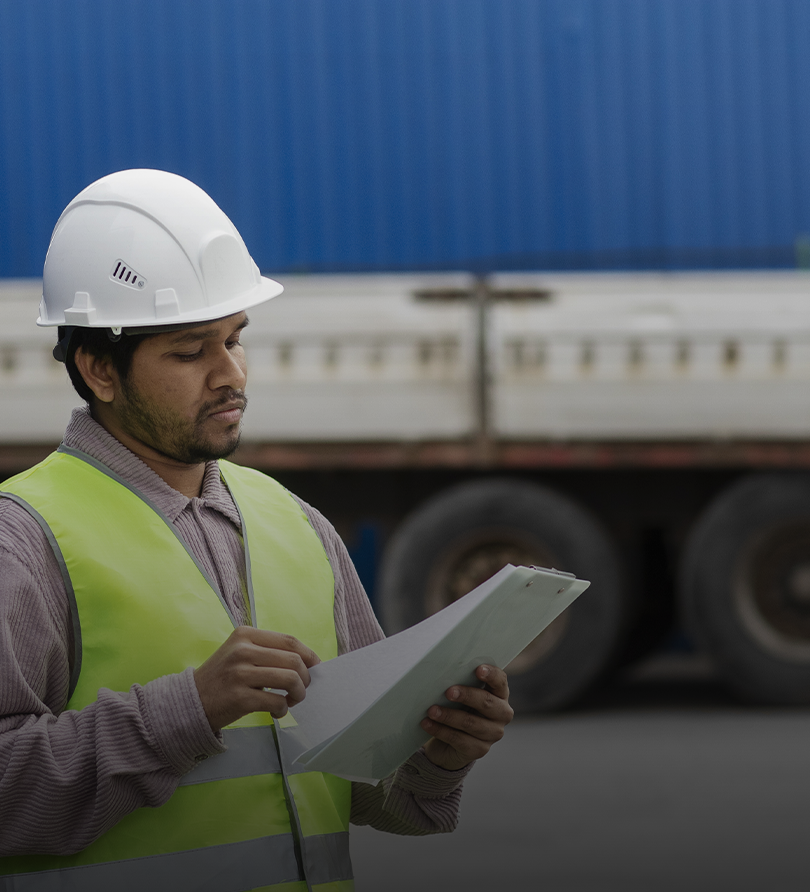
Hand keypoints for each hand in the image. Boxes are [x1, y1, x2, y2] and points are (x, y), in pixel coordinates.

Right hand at [193, 626, 319, 730]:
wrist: (191, 701)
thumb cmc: (222, 678)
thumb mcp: (240, 653)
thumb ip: (268, 652)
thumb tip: (307, 662)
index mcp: (246, 635)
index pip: (289, 640)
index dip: (308, 655)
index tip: (315, 667)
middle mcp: (242, 650)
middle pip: (293, 659)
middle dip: (305, 677)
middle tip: (301, 689)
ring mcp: (240, 673)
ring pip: (289, 679)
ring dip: (298, 693)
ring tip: (291, 700)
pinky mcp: (240, 697)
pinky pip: (277, 702)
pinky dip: (283, 709)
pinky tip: (276, 711)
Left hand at [421, 664, 513, 770]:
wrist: (451, 743)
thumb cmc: (458, 709)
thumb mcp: (463, 695)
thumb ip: (461, 683)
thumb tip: (443, 673)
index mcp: (500, 695)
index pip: (500, 681)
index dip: (491, 675)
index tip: (478, 669)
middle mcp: (501, 714)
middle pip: (487, 703)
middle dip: (467, 696)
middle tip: (448, 692)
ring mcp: (492, 734)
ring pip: (470, 723)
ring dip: (448, 716)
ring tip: (431, 710)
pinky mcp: (479, 750)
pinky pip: (458, 739)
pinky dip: (440, 730)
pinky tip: (427, 724)